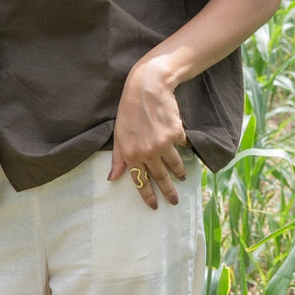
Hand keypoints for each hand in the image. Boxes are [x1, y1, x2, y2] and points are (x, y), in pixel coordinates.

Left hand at [108, 58, 187, 208]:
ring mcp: (163, 144)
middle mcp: (147, 152)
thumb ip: (118, 159)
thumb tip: (112, 178)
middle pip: (160, 178)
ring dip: (179, 173)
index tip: (154, 206)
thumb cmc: (129, 111)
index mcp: (130, 154)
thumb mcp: (118, 135)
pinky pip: (181, 145)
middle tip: (174, 201)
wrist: (147, 88)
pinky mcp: (176, 134)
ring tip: (182, 177)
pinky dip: (180, 144)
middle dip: (168, 192)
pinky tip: (178, 139)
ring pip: (175, 165)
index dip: (148, 195)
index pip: (140, 181)